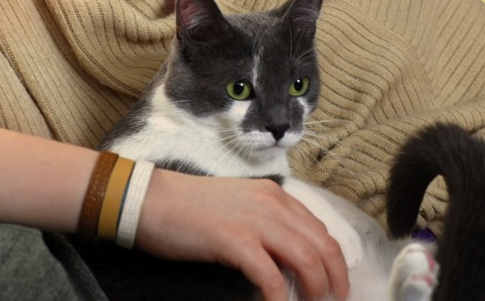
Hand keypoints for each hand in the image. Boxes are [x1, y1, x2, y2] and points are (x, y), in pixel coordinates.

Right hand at [134, 169, 349, 300]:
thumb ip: (264, 224)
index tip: (334, 285)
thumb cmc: (187, 208)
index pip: (321, 230)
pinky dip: (280, 298)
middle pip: (323, 245)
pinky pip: (271, 276)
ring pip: (307, 259)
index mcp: (273, 195)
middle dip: (335, 279)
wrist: (149, 200)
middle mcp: (271, 204)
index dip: (334, 261)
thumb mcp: (237, 207)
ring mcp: (254, 221)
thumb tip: (285, 258)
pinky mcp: (234, 240)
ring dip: (315, 290)